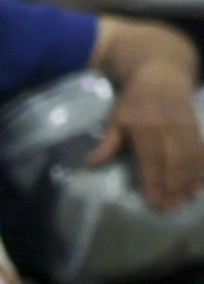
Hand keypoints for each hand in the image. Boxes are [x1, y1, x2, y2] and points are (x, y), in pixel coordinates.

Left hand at [112, 68, 203, 211]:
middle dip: (174, 187)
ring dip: (190, 181)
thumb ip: (108, 142)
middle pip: (174, 162)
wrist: (161, 74)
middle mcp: (168, 126)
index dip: (154, 181)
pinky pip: (201, 148)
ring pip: (190, 157)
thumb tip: (92, 163)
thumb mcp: (116, 118)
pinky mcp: (196, 124)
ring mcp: (185, 125)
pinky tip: (201, 183)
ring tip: (186, 200)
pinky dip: (202, 167)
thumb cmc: (133, 100)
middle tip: (172, 209)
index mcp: (145, 126)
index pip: (151, 159)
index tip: (155, 201)